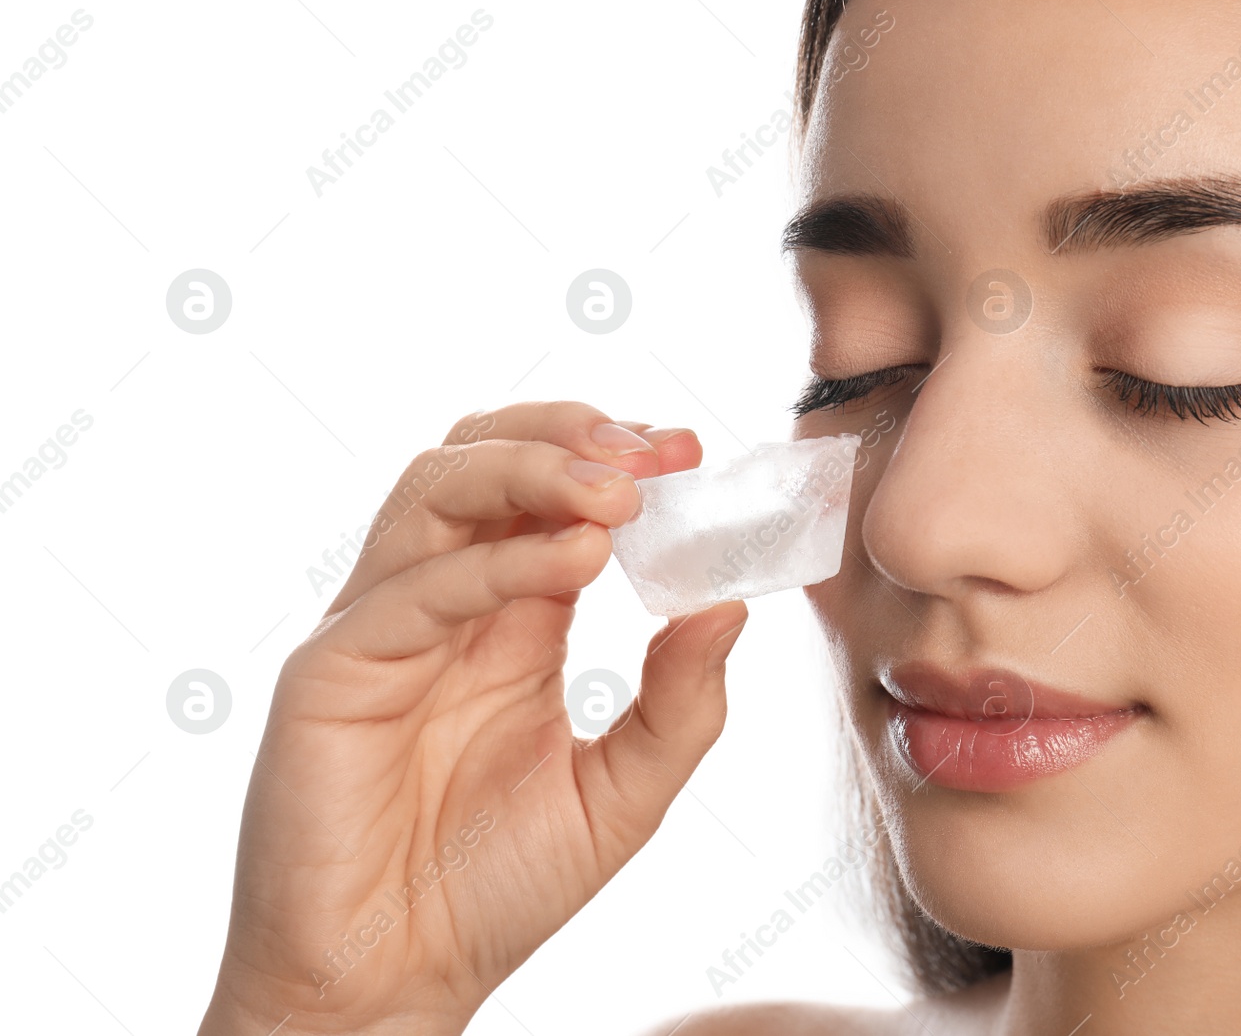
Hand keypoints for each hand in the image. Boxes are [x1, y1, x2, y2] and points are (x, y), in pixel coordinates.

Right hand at [200, 402, 747, 1034]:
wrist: (395, 983)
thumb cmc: (494, 890)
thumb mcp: (621, 794)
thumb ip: (679, 704)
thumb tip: (731, 604)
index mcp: (512, 617)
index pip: (553, 495)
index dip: (619, 459)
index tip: (693, 452)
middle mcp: (445, 604)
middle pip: (484, 459)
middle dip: (572, 436)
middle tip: (658, 451)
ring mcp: (382, 628)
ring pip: (435, 490)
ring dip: (532, 468)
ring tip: (619, 491)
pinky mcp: (332, 672)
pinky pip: (412, 589)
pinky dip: (497, 562)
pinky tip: (576, 561)